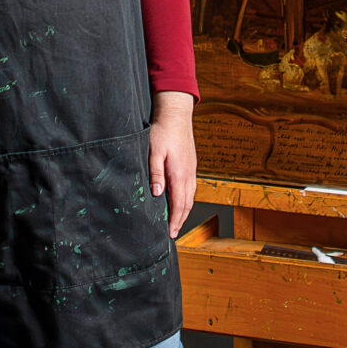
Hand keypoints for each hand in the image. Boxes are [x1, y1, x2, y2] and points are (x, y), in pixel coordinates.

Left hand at [149, 90, 197, 235]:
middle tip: (173, 233)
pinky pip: (191, 188)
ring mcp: (192, 170)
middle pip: (187, 204)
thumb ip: (156, 173)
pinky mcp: (191, 165)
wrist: (176, 114)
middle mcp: (189, 174)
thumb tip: (158, 194)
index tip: (171, 233)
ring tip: (176, 221)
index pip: (179, 204)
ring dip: (184, 211)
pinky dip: (186, 199)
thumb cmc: (163, 131)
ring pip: (191, 197)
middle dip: (180, 220)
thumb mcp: (154, 152)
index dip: (175, 220)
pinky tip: (180, 201)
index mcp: (179, 173)